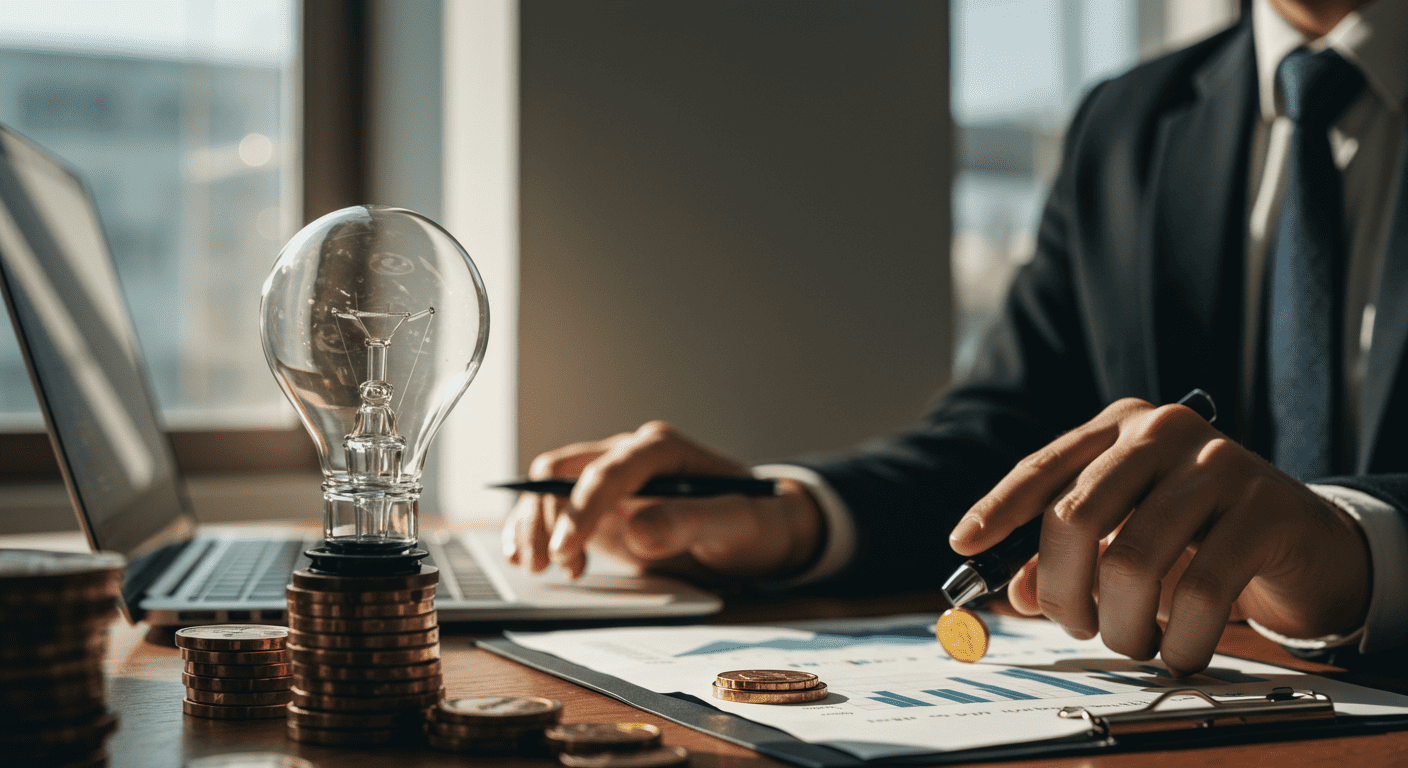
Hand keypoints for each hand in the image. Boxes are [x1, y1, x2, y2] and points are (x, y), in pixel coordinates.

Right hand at [502, 421, 822, 581]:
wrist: (760, 530)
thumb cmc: (753, 521)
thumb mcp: (736, 524)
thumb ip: (691, 523)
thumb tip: (638, 529)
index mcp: (661, 449)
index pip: (609, 470)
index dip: (583, 508)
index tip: (568, 550)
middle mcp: (629, 456)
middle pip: (564, 473)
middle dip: (546, 518)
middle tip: (546, 566)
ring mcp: (611, 480)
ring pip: (549, 489)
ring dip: (534, 526)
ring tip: (539, 568)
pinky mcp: (601, 507)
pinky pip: (554, 511)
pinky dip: (536, 532)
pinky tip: (531, 560)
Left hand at [948, 398, 1369, 675]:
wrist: (1304, 540)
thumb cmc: (1198, 536)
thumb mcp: (1125, 535)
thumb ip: (1067, 556)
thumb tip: (1013, 592)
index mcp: (1121, 426)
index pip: (1044, 467)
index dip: (999, 508)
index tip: (964, 546)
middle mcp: (1165, 431)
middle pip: (1075, 515)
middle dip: (1061, 589)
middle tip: (1073, 627)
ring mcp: (1219, 464)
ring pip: (1132, 559)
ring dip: (1120, 623)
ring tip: (1131, 641)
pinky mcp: (1265, 509)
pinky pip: (1199, 591)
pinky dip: (1178, 639)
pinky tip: (1179, 652)